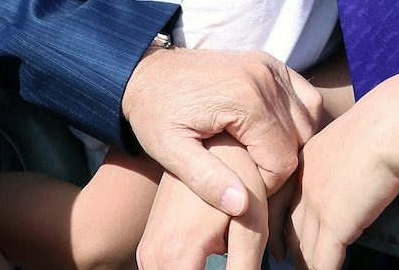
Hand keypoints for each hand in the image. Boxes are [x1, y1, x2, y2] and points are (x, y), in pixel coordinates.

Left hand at [120, 45, 320, 221]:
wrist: (145, 71)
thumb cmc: (154, 114)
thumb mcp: (170, 152)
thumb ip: (206, 179)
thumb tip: (242, 206)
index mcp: (245, 100)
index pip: (283, 162)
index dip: (265, 186)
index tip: (237, 188)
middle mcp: (265, 77)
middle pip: (299, 142)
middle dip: (280, 168)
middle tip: (248, 178)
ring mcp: (270, 66)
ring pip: (307, 122)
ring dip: (292, 146)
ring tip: (259, 160)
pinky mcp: (270, 63)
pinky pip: (305, 98)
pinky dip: (299, 121)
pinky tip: (274, 136)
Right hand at [138, 138, 270, 269]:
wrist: (214, 142)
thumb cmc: (239, 179)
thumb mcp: (251, 228)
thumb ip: (244, 269)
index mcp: (176, 256)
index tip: (236, 266)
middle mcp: (152, 257)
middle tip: (233, 258)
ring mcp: (146, 252)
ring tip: (224, 255)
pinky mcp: (150, 246)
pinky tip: (210, 262)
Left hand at [285, 75, 398, 269]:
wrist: (396, 123)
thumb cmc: (387, 122)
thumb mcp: (351, 136)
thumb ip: (341, 157)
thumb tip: (350, 175)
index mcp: (306, 158)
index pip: (279, 199)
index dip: (277, 223)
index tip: (279, 241)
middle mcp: (304, 181)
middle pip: (288, 227)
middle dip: (289, 249)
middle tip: (292, 263)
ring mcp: (317, 203)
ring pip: (304, 249)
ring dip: (309, 265)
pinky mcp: (336, 223)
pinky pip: (324, 261)